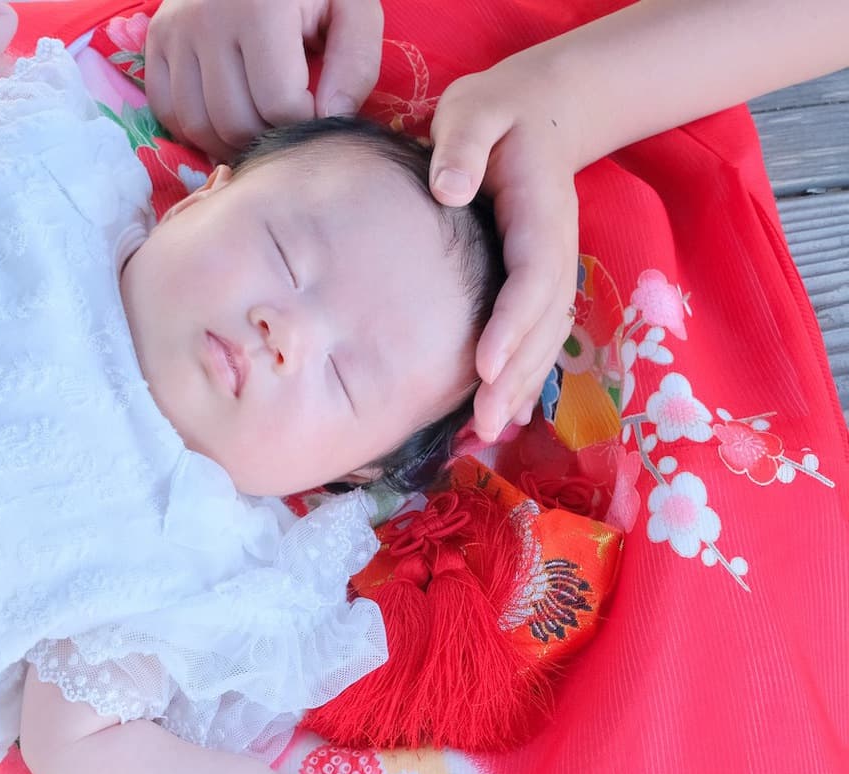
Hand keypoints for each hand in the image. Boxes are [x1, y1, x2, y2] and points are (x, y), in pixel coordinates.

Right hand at [145, 0, 383, 159]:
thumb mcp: (351, 7)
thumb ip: (355, 62)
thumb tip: (333, 118)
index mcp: (261, 8)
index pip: (279, 105)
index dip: (306, 120)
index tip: (318, 105)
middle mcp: (207, 20)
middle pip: (236, 123)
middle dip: (269, 135)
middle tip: (289, 118)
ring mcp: (175, 32)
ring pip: (198, 127)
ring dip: (232, 140)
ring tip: (260, 122)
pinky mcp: (155, 42)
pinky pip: (168, 112)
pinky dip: (195, 129)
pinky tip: (224, 116)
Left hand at [428, 56, 583, 442]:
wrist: (538, 113)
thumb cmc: (495, 114)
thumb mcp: (475, 110)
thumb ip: (463, 143)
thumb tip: (450, 188)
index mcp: (540, 215)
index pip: (532, 278)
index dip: (511, 324)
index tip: (483, 364)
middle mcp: (553, 252)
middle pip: (542, 325)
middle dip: (515, 377)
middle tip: (481, 424)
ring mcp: (548, 271)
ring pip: (542, 341)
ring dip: (518, 389)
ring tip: (486, 433)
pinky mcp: (536, 284)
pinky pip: (535, 339)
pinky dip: (521, 380)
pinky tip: (502, 419)